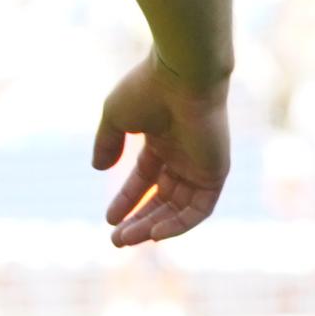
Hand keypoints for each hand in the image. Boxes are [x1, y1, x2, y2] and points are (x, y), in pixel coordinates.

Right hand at [92, 52, 230, 247]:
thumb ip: (107, 143)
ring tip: (128, 239)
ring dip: (154, 226)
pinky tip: (155, 234)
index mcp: (162, 138)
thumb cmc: (147, 89)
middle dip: (138, 219)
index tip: (109, 219)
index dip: (127, 199)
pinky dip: (179, 224)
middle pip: (161, 198)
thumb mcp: (116, 117)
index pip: (145, 178)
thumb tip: (98, 169)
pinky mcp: (216, 173)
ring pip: (178, 208)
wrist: (182, 75)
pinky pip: (198, 209)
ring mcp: (200, 165)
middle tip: (116, 240)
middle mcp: (183, 154)